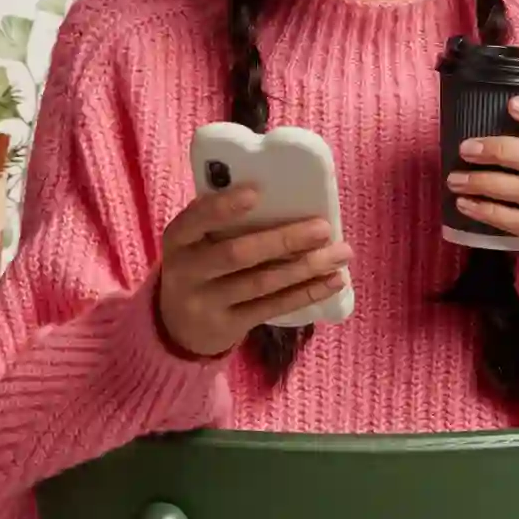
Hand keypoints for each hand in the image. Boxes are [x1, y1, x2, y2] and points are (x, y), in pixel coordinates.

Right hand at [155, 185, 351, 358]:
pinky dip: (305, 293)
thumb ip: (221, 220)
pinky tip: (332, 281)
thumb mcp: (195, 241)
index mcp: (178, 239)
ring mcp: (206, 303)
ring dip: (305, 268)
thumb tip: (280, 193)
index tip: (257, 192)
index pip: (196, 219)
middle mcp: (187, 271)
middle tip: (322, 228)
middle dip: (283, 240)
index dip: (224, 207)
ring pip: (261, 283)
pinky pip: (272, 308)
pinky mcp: (228, 327)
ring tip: (340, 253)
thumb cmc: (199, 264)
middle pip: (237, 254)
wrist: (178, 326)